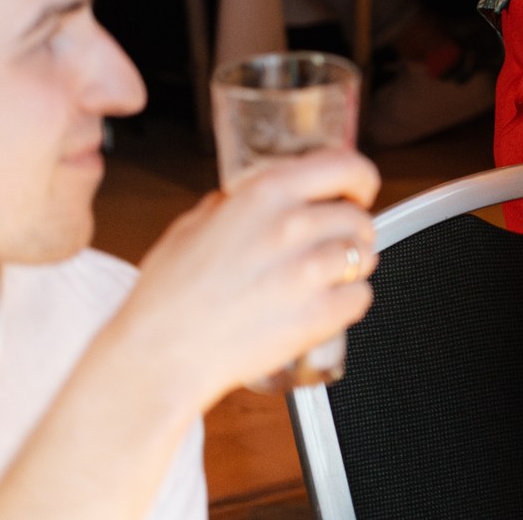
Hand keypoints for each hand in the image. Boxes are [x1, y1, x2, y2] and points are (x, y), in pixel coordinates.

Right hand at [103, 150, 380, 408]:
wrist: (158, 356)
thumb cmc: (167, 297)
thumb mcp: (192, 226)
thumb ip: (233, 203)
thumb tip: (254, 196)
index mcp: (265, 194)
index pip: (346, 166)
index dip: (360, 179)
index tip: (359, 190)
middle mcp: (293, 225)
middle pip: (358, 218)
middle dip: (347, 233)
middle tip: (324, 248)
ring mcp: (310, 271)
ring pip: (364, 256)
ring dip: (349, 267)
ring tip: (317, 280)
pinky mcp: (320, 314)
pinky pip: (361, 296)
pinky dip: (347, 302)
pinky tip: (319, 306)